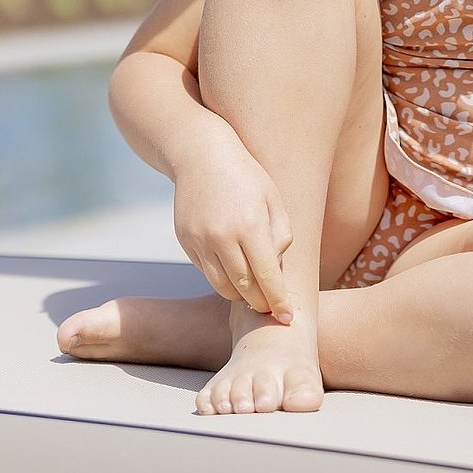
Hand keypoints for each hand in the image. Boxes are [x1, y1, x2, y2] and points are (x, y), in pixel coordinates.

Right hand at [172, 132, 294, 323]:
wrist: (200, 154)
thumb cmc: (245, 175)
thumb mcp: (273, 199)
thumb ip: (280, 236)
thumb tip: (275, 269)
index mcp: (250, 224)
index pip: (267, 277)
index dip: (278, 301)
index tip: (287, 318)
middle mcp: (222, 236)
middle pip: (244, 288)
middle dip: (260, 303)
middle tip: (271, 309)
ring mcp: (200, 240)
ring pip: (221, 285)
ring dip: (240, 295)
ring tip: (253, 293)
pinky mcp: (185, 240)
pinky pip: (206, 270)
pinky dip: (222, 276)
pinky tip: (234, 270)